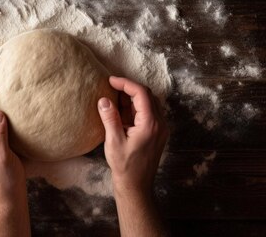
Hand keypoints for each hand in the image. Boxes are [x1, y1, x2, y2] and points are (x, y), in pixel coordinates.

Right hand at [97, 76, 168, 196]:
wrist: (136, 186)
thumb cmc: (124, 166)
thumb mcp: (114, 141)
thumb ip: (110, 118)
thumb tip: (104, 100)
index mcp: (150, 123)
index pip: (141, 93)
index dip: (125, 83)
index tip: (111, 80)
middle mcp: (160, 123)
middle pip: (148, 95)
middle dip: (130, 88)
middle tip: (112, 86)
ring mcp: (161, 128)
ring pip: (150, 103)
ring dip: (133, 97)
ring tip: (115, 97)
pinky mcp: (158, 133)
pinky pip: (149, 112)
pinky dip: (137, 107)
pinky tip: (123, 110)